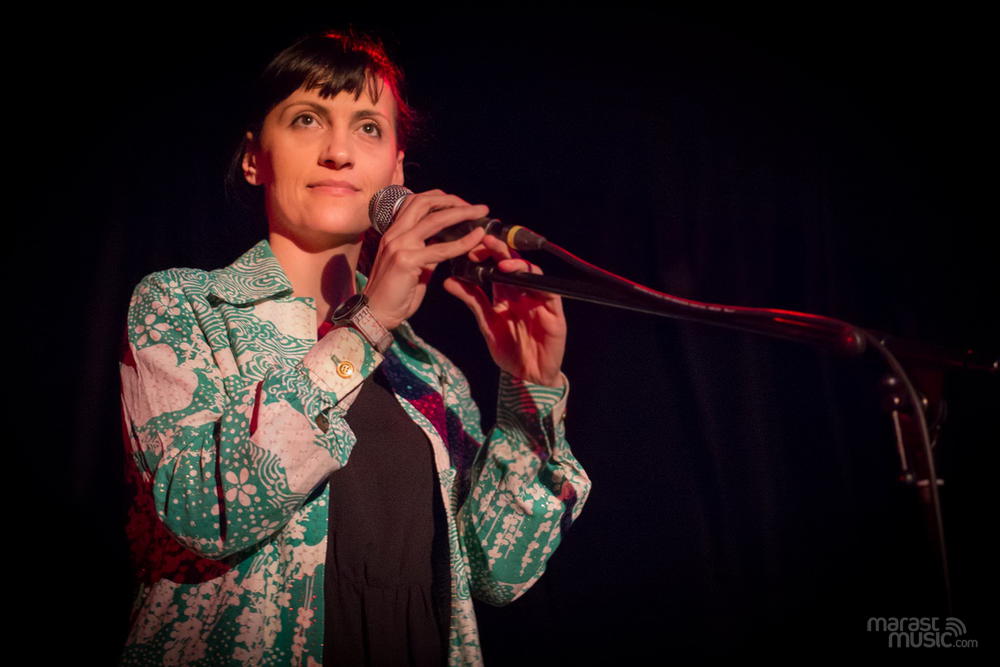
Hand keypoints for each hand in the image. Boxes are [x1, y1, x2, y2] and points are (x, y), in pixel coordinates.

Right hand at [363, 190, 488, 329]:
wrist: (375, 314)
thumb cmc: (394, 294)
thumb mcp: (414, 267)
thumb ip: (428, 254)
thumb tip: (446, 245)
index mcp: (394, 233)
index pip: (416, 202)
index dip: (440, 199)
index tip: (461, 205)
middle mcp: (394, 234)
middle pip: (424, 202)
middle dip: (453, 200)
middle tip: (475, 207)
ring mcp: (399, 245)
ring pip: (435, 219)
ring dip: (462, 212)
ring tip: (481, 213)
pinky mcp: (406, 260)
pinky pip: (440, 248)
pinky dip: (462, 241)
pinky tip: (477, 237)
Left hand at [443, 234, 566, 387]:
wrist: (527, 376)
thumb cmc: (510, 350)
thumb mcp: (487, 323)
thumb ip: (472, 301)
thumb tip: (449, 280)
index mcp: (507, 294)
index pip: (497, 267)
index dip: (486, 255)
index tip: (470, 249)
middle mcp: (524, 293)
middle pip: (514, 264)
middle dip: (501, 251)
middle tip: (485, 242)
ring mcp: (540, 301)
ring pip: (532, 274)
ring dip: (518, 264)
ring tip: (501, 261)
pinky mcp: (554, 313)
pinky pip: (549, 293)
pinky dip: (537, 283)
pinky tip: (522, 279)